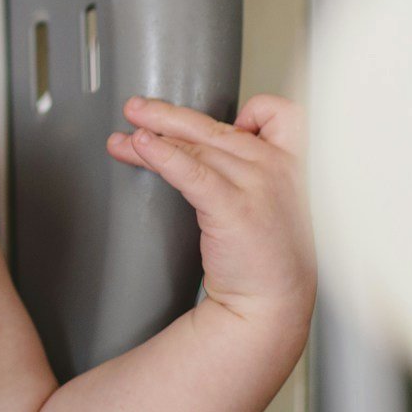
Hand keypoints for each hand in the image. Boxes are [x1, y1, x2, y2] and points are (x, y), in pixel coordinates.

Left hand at [108, 94, 315, 326]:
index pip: (278, 113)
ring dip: (152, 137)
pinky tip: (140, 146)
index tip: (212, 122)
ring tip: (122, 137)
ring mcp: (256, 186)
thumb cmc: (266, 254)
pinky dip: (163, 156)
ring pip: (195, 147)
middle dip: (166, 115)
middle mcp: (275, 167)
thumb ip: (246, 169)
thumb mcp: (270, 201)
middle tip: (134, 108)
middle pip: (213, 126)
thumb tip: (195, 144)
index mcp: (288, 163)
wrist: (272, 303)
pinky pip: (192, 172)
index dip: (251, 109)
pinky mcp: (234, 209)